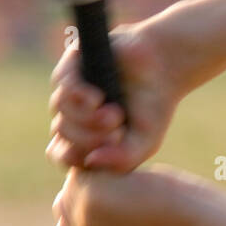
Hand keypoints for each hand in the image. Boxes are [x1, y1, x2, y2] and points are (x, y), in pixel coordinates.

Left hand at [46, 19, 181, 171]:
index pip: (61, 154)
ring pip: (60, 111)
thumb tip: (90, 161)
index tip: (107, 152)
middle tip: (118, 128)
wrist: (165, 66)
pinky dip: (81, 97)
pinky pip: (62, 86)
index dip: (80, 157)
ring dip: (87, 118)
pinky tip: (99, 97)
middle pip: (61, 133)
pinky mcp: (72, 65)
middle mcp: (72, 112)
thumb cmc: (153, 108)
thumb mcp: (144, 143)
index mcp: (83, 135)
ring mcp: (70, 89)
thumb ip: (121, 160)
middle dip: (90, 138)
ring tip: (115, 113)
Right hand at [52, 164, 190, 225]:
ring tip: (123, 180)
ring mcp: (83, 217)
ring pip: (71, 185)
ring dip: (94, 175)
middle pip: (62, 206)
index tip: (104, 202)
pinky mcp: (90, 193)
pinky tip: (125, 170)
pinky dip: (101, 163)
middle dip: (84, 191)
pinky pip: (82, 169)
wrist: (184, 213)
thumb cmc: (166, 218)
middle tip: (116, 185)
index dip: (78, 213)